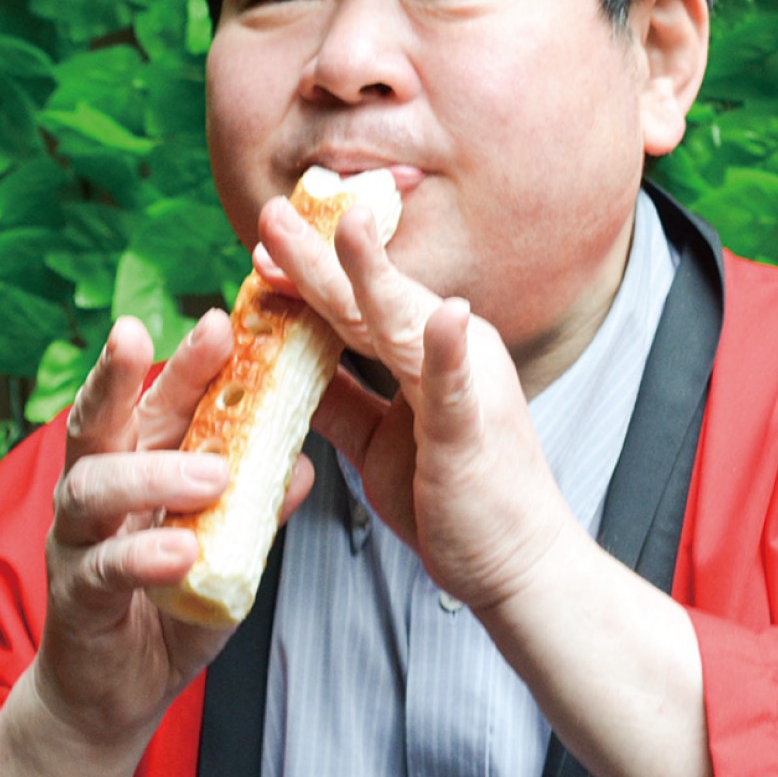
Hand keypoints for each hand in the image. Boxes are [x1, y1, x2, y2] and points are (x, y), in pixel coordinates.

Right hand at [37, 310, 312, 748]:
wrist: (118, 693)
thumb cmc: (173, 603)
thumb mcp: (229, 547)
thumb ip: (257, 505)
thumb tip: (306, 464)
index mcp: (137, 465)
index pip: (159, 401)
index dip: (188, 359)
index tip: (224, 317)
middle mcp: (98, 490)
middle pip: (106, 418)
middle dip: (134, 371)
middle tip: (186, 333)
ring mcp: (78, 541)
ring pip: (93, 485)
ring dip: (154, 472)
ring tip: (212, 473)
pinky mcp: (76, 598)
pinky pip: (102, 569)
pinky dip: (141, 555)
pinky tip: (179, 551)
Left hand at [258, 197, 571, 611]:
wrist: (517, 563)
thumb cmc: (454, 499)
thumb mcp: (379, 443)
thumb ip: (341, 401)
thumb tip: (286, 369)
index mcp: (424, 354)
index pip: (354, 306)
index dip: (306, 276)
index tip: (260, 251)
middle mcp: (450, 353)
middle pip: (371, 300)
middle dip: (318, 255)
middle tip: (273, 212)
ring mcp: (466, 385)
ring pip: (405, 324)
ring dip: (374, 276)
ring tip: (347, 227)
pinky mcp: (474, 429)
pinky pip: (456, 386)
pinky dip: (448, 351)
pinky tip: (445, 313)